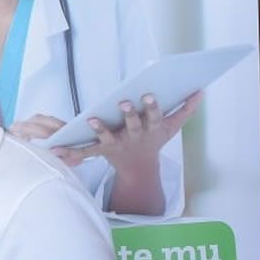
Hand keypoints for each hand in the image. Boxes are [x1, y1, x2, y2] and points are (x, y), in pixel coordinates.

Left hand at [54, 92, 201, 173]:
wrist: (139, 167)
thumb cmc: (154, 140)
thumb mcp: (172, 127)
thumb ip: (186, 109)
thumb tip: (201, 92)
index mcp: (151, 128)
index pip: (153, 116)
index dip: (152, 107)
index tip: (149, 95)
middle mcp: (135, 137)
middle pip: (132, 125)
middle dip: (130, 115)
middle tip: (125, 103)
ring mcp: (118, 144)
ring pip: (109, 136)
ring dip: (100, 128)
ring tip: (91, 119)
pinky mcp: (102, 150)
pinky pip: (87, 149)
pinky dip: (73, 150)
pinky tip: (59, 147)